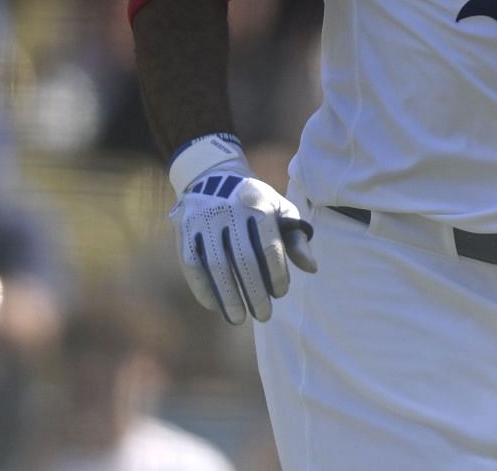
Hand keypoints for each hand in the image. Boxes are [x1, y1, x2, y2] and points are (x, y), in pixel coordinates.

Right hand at [168, 135, 316, 324]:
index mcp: (259, 204)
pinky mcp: (184, 230)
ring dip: (228, 297)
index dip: (277, 274)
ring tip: (239, 318)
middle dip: (255, 292)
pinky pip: (192, 266)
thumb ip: (296, 239)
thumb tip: (312, 269)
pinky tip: (215, 306)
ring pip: (216, 266)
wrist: (213, 178)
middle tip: (264, 315)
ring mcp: (204, 220)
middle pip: (244, 260)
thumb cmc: (255, 201)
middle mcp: (230, 211)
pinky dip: (203, 289)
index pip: (270, 246)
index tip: (281, 294)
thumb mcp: (280, 210)